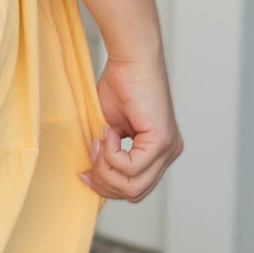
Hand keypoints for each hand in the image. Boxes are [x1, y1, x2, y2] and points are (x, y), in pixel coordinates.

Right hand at [79, 55, 183, 202]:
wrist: (131, 59)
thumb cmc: (120, 85)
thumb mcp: (110, 129)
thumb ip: (109, 155)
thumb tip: (94, 179)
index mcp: (158, 153)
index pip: (135, 189)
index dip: (106, 186)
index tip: (84, 171)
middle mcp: (168, 154)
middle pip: (134, 193)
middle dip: (104, 181)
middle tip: (89, 155)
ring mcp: (168, 150)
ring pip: (133, 186)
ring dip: (106, 167)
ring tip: (98, 140)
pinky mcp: (162, 141)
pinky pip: (131, 167)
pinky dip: (111, 152)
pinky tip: (109, 130)